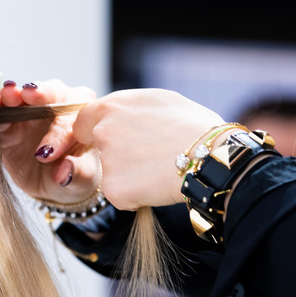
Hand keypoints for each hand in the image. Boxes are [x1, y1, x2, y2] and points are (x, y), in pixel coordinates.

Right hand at [0, 79, 99, 203]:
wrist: (54, 182)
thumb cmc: (76, 174)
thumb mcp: (82, 179)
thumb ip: (77, 174)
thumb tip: (63, 174)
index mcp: (83, 116)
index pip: (72, 119)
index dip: (58, 134)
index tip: (47, 153)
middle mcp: (58, 106)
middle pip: (50, 92)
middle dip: (38, 93)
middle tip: (28, 94)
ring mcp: (30, 112)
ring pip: (23, 95)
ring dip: (13, 94)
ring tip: (5, 95)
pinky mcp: (8, 123)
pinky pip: (1, 111)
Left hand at [73, 88, 224, 209]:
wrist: (212, 157)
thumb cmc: (194, 126)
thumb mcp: (159, 101)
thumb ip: (129, 109)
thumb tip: (120, 115)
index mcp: (112, 107)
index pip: (83, 121)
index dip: (95, 132)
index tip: (113, 140)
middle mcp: (103, 132)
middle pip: (98, 148)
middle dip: (116, 154)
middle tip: (147, 157)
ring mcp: (107, 162)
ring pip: (112, 172)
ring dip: (129, 175)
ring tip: (160, 169)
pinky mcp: (114, 189)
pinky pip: (120, 195)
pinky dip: (135, 195)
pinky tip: (158, 185)